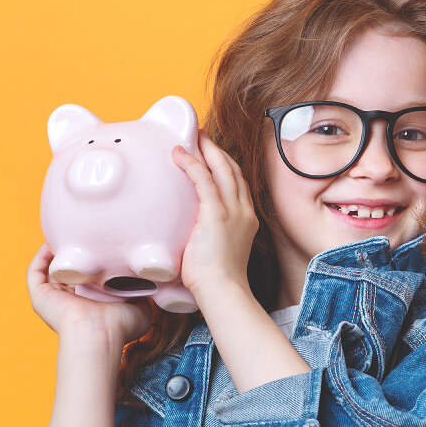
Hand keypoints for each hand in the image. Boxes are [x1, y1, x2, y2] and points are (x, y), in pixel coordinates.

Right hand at [26, 243, 154, 346]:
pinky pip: (35, 272)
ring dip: (55, 251)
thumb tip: (151, 280)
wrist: (100, 334)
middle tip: (81, 234)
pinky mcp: (40, 297)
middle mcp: (70, 301)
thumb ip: (142, 292)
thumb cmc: (120, 326)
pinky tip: (52, 242)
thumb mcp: (139, 306)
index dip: (92, 261)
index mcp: (89, 303)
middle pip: (67, 271)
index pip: (87, 278)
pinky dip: (41, 256)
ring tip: (65, 233)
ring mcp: (53, 299)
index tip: (100, 244)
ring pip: (49, 269)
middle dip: (72, 252)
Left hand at [171, 131, 258, 301]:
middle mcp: (244, 210)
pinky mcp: (217, 214)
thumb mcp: (216, 251)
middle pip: (232, 169)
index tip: (212, 154)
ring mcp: (233, 210)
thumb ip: (206, 237)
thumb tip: (186, 236)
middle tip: (201, 136)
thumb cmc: (216, 281)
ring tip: (191, 137)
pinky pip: (203, 179)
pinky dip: (191, 163)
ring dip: (206, 149)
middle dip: (217, 150)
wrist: (224, 291)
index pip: (237, 183)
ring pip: (222, 168)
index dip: (225, 165)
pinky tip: (179, 154)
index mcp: (246, 218)